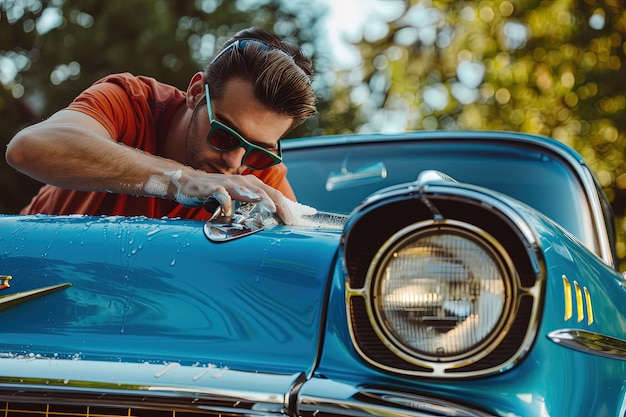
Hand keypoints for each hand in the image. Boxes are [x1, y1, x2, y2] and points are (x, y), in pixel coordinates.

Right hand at [173, 171, 304, 223]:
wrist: (188, 182)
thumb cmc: (215, 192)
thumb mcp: (237, 198)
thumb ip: (251, 206)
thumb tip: (270, 220)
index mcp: (251, 184)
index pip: (274, 194)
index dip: (286, 207)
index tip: (295, 221)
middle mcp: (242, 181)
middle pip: (266, 192)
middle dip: (280, 206)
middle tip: (289, 220)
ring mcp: (227, 183)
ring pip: (247, 189)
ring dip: (260, 198)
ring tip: (271, 208)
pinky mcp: (211, 188)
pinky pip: (221, 194)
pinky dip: (226, 201)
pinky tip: (230, 210)